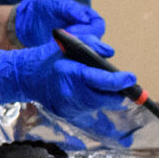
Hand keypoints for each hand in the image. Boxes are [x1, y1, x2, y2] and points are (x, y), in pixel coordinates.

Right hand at [0, 45, 137, 113]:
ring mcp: (70, 107)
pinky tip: (93, 94)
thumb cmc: (49, 57)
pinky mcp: (69, 114)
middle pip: (106, 99)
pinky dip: (95, 102)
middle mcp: (71, 93)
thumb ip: (92, 45)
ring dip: (107, 97)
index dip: (119, 81)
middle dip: (118, 92)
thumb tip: (110, 54)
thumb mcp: (69, 43)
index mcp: (72, 73)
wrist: (27, 77)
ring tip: (110, 88)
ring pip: (100, 106)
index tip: (131, 78)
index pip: (102, 80)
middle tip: (125, 84)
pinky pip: (90, 111)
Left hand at [13, 0, 109, 54]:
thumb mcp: (54, 5)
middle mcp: (86, 31)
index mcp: (86, 16)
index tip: (72, 31)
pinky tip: (57, 55)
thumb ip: (70, 8)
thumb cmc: (41, 11)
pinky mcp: (69, 54)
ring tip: (59, 48)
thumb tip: (84, 18)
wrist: (24, 25)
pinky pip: (75, 58)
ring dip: (74, 51)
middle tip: (65, 42)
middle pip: (95, 40)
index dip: (88, 29)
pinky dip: (67, 57)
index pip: (97, 25)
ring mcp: (78, 43)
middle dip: (82, 41)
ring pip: (86, 51)